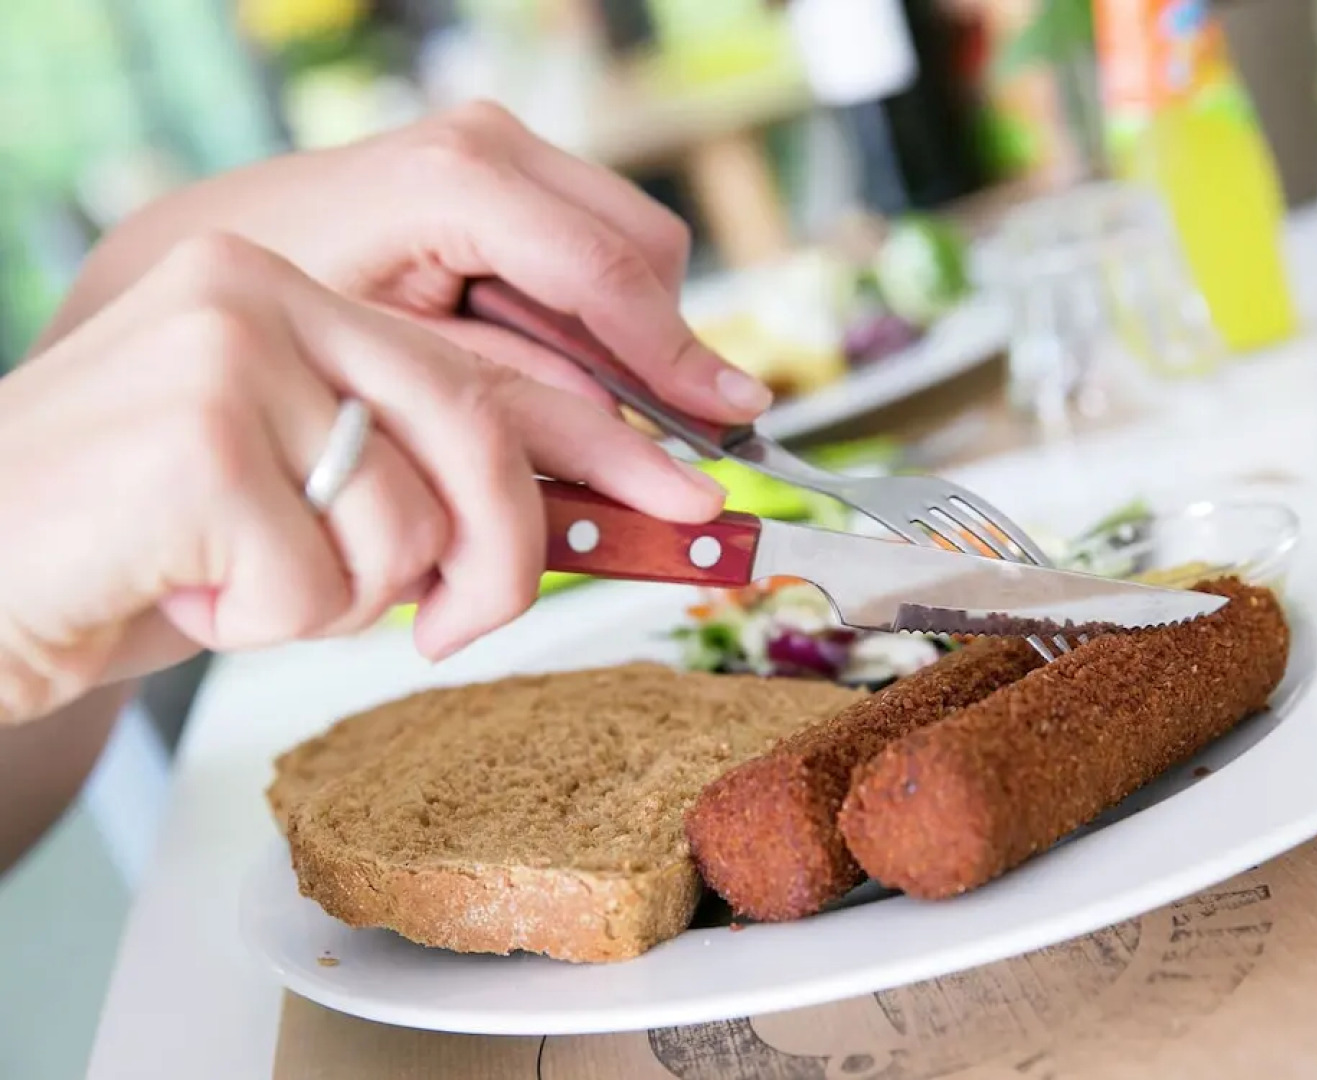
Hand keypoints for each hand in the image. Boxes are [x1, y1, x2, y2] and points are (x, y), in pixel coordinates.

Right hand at [0, 233, 724, 723]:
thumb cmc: (144, 548)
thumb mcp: (304, 501)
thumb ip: (422, 480)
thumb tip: (586, 514)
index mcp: (300, 291)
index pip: (489, 368)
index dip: (607, 444)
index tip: (691, 503)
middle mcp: (266, 292)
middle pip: (480, 432)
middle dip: (501, 559)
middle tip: (457, 628)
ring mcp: (227, 352)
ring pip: (403, 525)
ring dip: (334, 599)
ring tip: (234, 579)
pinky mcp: (193, 437)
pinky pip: (318, 581)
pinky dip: (263, 623)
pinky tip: (179, 592)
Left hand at [60, 103, 771, 421]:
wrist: (199, 272)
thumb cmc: (279, 326)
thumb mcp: (401, 377)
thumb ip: (521, 399)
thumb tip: (634, 439)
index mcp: (457, 180)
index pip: (610, 273)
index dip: (678, 357)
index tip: (732, 419)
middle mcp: (489, 145)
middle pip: (642, 250)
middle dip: (657, 348)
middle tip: (647, 438)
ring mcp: (496, 152)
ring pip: (628, 250)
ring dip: (626, 338)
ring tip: (577, 411)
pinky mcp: (498, 178)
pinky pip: (589, 249)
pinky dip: (591, 318)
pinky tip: (547, 368)